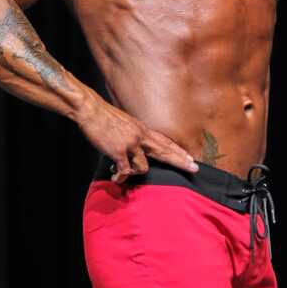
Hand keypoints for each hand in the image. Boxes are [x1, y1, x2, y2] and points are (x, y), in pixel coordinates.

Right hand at [74, 91, 198, 182]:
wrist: (91, 110)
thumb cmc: (105, 117)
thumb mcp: (127, 123)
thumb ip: (136, 135)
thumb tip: (139, 147)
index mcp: (143, 130)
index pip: (166, 142)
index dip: (179, 151)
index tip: (191, 158)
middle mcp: (140, 136)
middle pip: (165, 151)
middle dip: (181, 161)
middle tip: (195, 169)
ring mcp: (131, 144)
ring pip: (145, 166)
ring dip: (136, 173)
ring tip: (124, 173)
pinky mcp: (119, 151)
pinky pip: (126, 170)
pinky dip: (121, 176)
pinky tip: (116, 177)